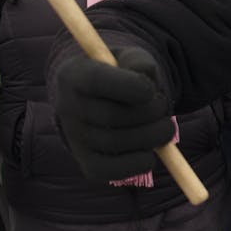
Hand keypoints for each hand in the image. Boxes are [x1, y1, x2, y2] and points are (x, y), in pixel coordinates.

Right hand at [52, 46, 173, 180]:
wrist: (100, 99)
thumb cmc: (120, 75)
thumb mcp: (130, 59)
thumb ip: (139, 61)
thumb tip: (145, 73)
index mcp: (74, 75)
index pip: (96, 81)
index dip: (128, 86)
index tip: (150, 90)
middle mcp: (67, 107)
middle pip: (112, 116)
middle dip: (150, 112)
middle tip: (163, 106)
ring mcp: (74, 138)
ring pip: (116, 143)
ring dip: (152, 136)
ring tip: (163, 126)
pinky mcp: (85, 162)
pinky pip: (110, 170)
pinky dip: (138, 164)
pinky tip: (150, 152)